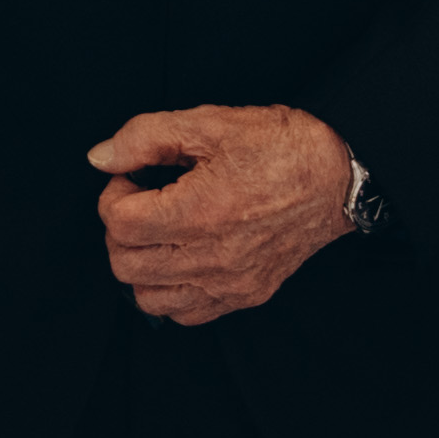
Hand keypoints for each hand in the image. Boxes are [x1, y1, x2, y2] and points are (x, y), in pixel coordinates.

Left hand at [87, 105, 361, 326]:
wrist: (338, 174)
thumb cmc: (280, 145)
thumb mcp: (209, 123)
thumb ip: (144, 137)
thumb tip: (100, 158)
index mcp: (200, 212)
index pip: (118, 224)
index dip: (114, 195)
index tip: (133, 179)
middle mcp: (213, 257)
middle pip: (124, 264)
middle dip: (120, 229)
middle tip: (143, 201)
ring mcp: (230, 283)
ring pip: (148, 298)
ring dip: (141, 264)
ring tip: (160, 232)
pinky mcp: (246, 294)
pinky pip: (185, 314)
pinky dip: (171, 290)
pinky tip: (182, 257)